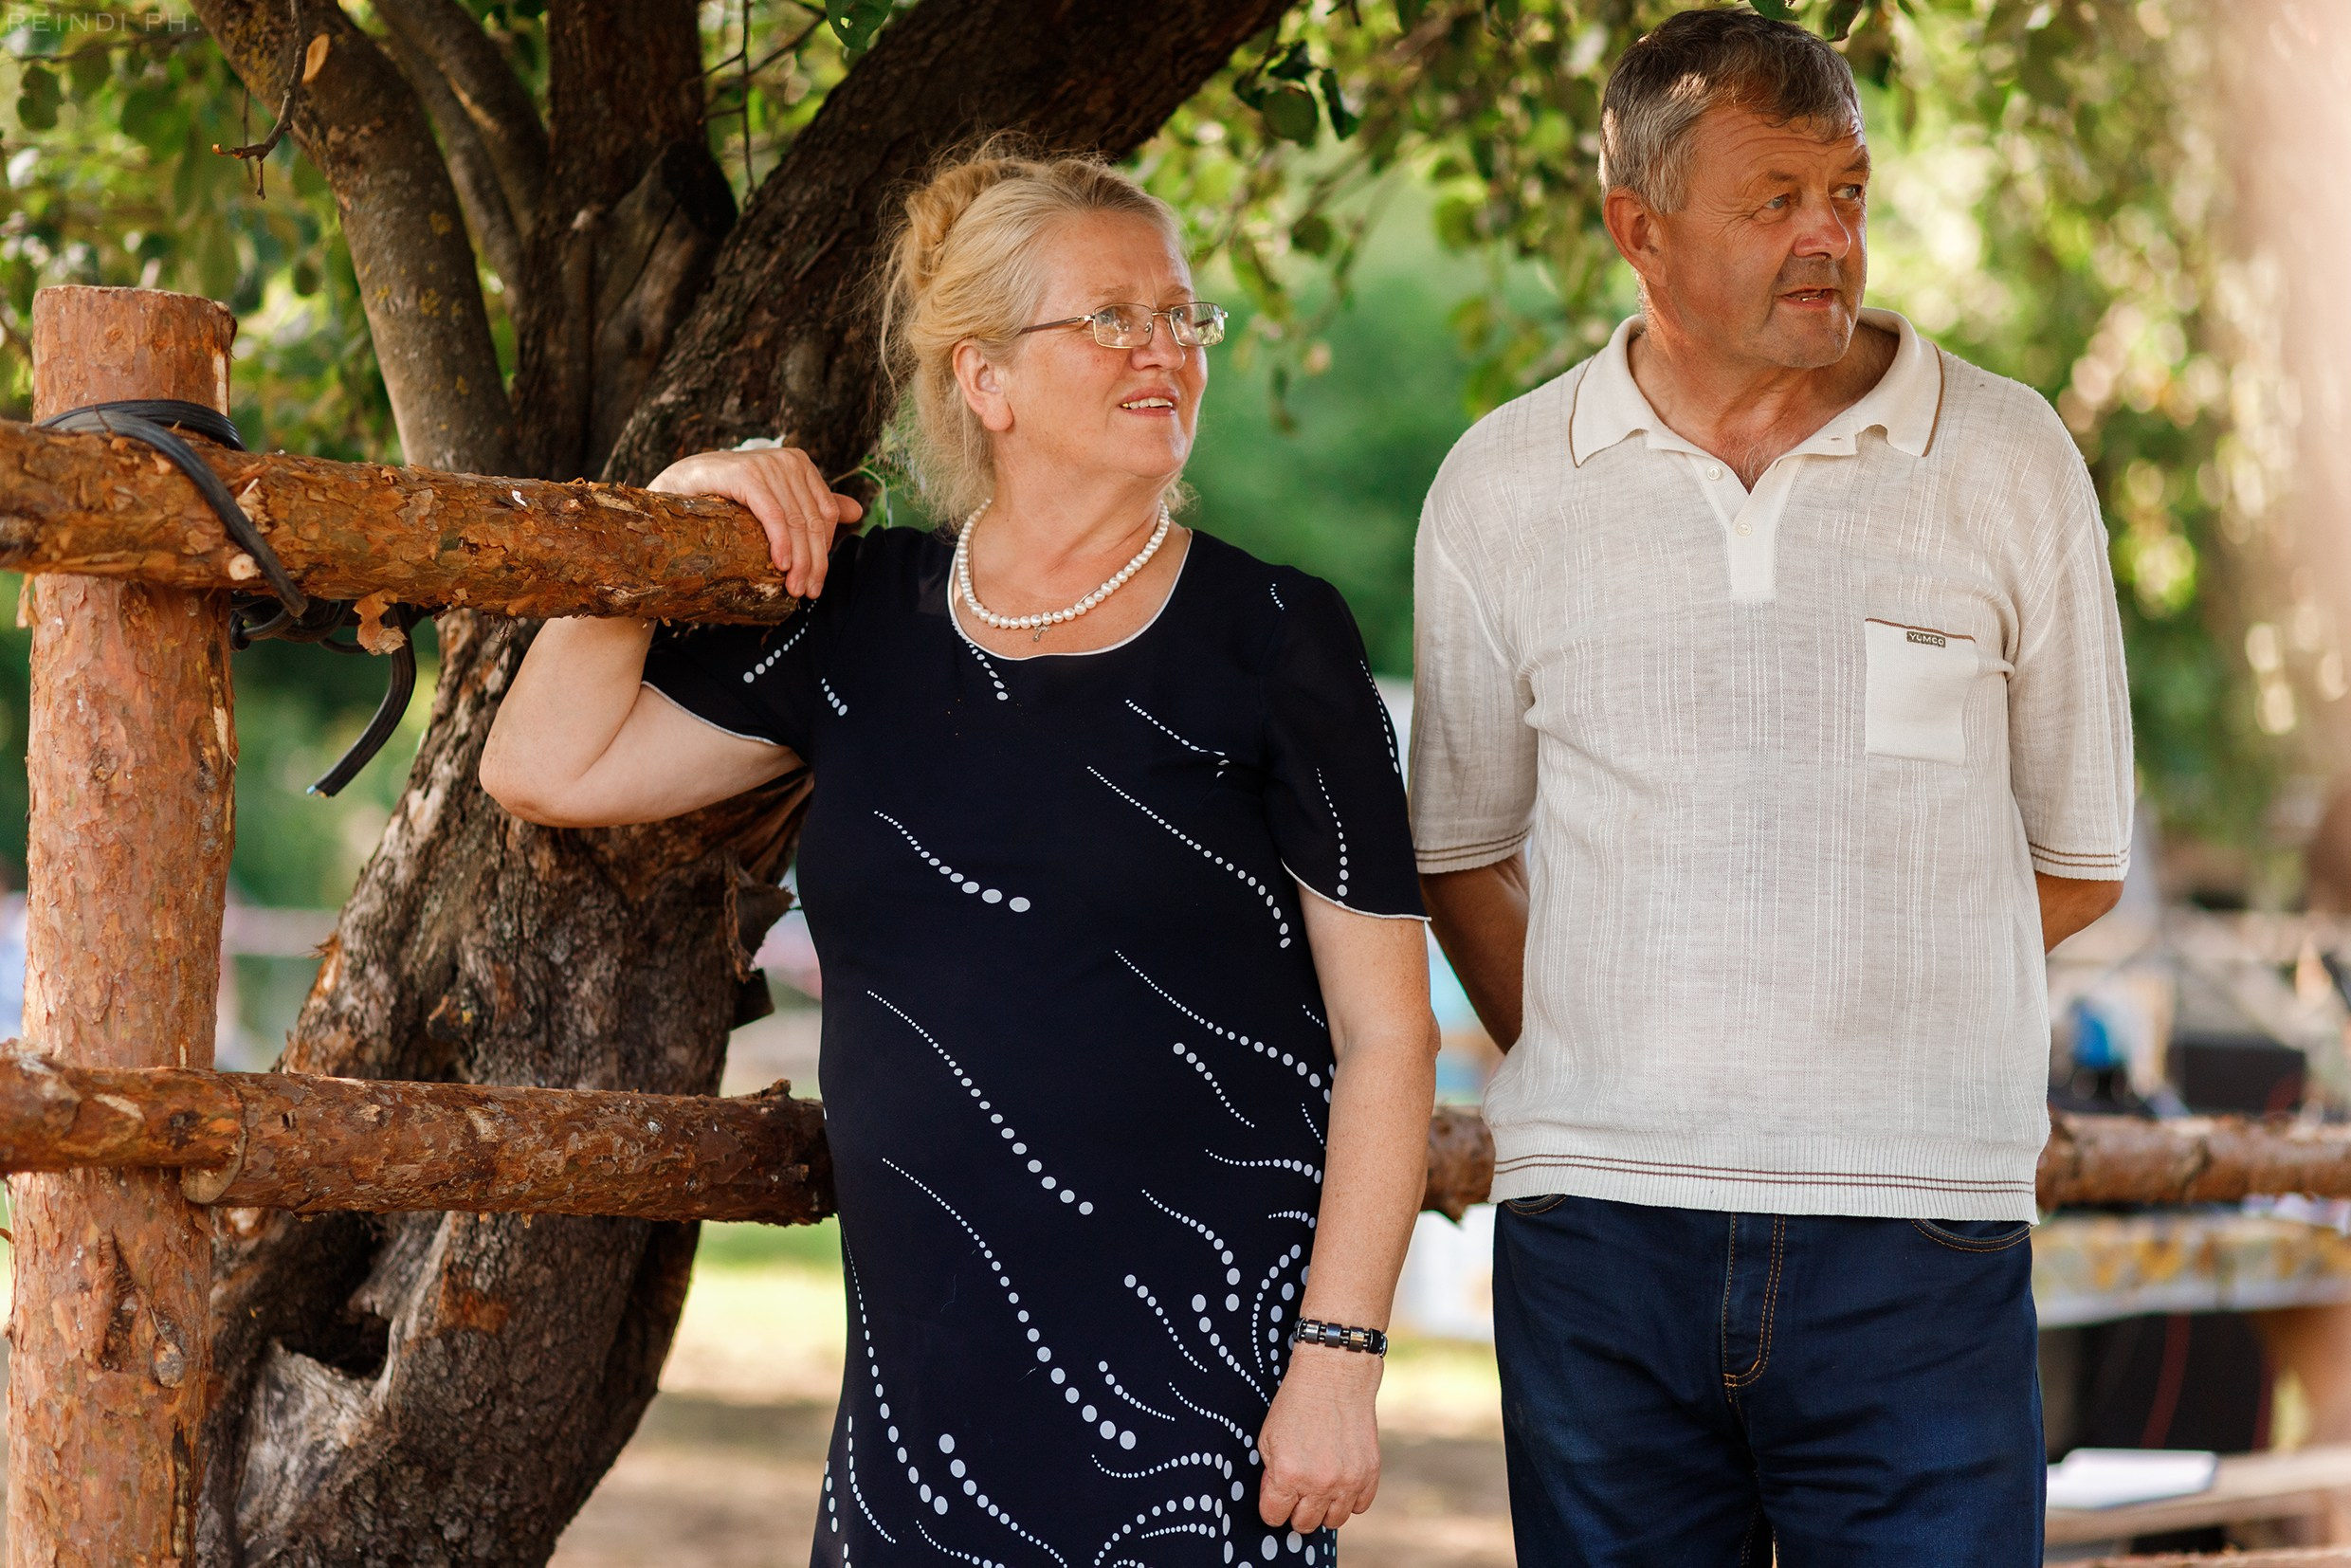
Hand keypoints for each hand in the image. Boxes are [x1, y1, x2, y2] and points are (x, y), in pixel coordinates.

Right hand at [647, 447, 864, 598]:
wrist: (680, 484)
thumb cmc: (728, 496)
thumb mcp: (774, 500)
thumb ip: (813, 505)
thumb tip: (858, 511)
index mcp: (801, 464)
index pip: (825, 514)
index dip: (824, 551)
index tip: (816, 582)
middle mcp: (789, 460)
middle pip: (812, 520)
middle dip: (813, 561)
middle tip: (807, 592)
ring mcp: (768, 464)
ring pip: (795, 521)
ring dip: (799, 560)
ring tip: (794, 588)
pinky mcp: (747, 474)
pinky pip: (773, 513)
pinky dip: (780, 541)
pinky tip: (781, 564)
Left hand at [1255, 1343, 1382, 1533]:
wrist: (1334, 1376)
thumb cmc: (1296, 1403)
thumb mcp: (1268, 1438)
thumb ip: (1271, 1475)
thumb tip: (1278, 1499)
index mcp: (1287, 1475)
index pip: (1274, 1517)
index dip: (1272, 1507)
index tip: (1276, 1497)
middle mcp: (1318, 1484)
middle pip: (1304, 1524)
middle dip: (1296, 1511)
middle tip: (1297, 1492)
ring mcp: (1347, 1481)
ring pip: (1334, 1521)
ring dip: (1324, 1509)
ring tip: (1319, 1488)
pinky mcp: (1370, 1474)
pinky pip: (1360, 1506)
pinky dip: (1349, 1499)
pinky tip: (1341, 1481)